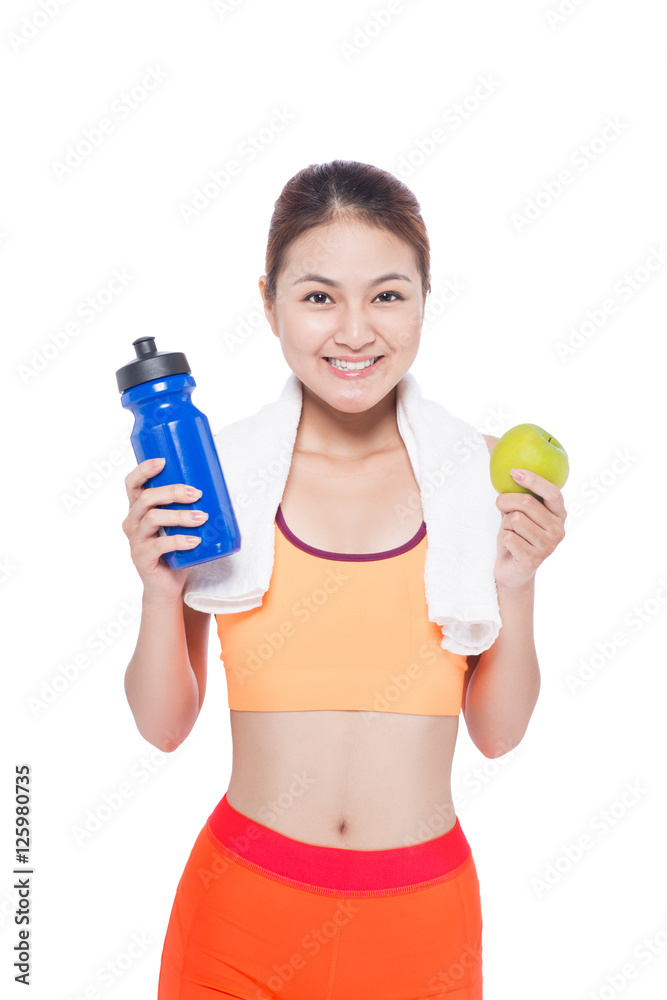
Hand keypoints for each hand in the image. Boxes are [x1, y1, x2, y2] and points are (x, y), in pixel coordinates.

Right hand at [121, 458, 207, 603]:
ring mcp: (135, 540)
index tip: (163, 461)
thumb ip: (186, 507)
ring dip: (180, 515)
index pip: (132, 483)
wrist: (167, 586)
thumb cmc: (176, 550)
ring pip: (153, 518)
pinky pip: (160, 545)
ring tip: (202, 517)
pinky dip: (180, 540)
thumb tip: (217, 485)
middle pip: (146, 497)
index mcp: (138, 509)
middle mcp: (132, 521)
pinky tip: (195, 540)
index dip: (144, 470)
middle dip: (172, 491)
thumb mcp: (179, 524)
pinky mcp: (142, 557)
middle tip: (196, 493)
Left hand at [493, 468, 566, 591]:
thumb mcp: (520, 513)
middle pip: (527, 503)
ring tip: (509, 532)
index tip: (514, 472)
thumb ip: (520, 496)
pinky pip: (507, 537)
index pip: (552, 492)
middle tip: (500, 504)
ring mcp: (548, 546)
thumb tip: (505, 465)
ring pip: (515, 519)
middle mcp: (558, 530)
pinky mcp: (533, 559)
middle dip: (506, 500)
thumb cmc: (516, 536)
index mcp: (559, 515)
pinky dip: (501, 538)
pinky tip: (508, 546)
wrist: (513, 571)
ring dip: (504, 524)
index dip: (534, 480)